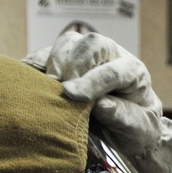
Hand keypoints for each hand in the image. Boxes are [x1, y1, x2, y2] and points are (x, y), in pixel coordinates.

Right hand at [25, 32, 163, 153]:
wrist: (129, 127)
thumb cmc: (136, 128)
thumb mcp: (138, 129)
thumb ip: (122, 116)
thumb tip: (99, 105)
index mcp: (134, 72)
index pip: (114, 70)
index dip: (92, 82)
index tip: (72, 95)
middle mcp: (112, 56)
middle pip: (91, 44)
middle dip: (74, 66)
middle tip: (63, 91)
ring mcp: (88, 55)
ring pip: (68, 43)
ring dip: (54, 63)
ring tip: (49, 88)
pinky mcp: (66, 60)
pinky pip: (47, 53)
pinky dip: (37, 65)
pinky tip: (33, 83)